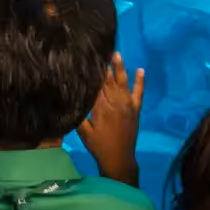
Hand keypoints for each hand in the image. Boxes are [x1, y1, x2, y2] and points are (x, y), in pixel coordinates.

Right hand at [77, 53, 144, 184]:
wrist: (119, 158)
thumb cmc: (98, 146)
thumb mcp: (83, 131)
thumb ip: (78, 114)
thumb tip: (70, 98)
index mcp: (100, 109)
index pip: (96, 86)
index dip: (92, 73)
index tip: (88, 59)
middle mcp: (115, 103)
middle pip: (108, 82)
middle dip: (104, 66)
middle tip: (100, 50)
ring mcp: (127, 105)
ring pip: (122, 83)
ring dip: (119, 68)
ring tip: (116, 54)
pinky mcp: (135, 109)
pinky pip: (138, 93)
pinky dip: (140, 81)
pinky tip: (140, 70)